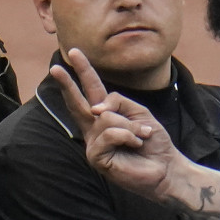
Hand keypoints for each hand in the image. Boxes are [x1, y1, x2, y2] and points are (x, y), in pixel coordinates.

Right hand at [50, 48, 180, 200]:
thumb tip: (96, 109)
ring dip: (130, 125)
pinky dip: (128, 136)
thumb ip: (117, 102)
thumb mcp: (138, 111)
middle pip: (77, 102)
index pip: (92, 89)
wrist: (165, 167)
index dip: (83, 71)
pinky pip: (110, 133)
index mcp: (104, 114)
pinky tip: (134, 145)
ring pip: (105, 117)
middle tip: (54, 68)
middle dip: (67, 83)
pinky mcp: (96, 157)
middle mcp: (94, 128)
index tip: (74, 53)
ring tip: (140, 137)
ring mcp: (93, 143)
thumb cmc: (152, 141)